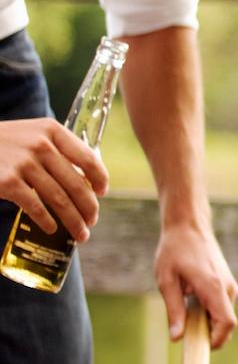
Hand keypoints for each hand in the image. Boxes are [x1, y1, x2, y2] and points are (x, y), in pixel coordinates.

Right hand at [0, 118, 107, 240]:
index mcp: (52, 130)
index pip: (88, 158)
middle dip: (89, 207)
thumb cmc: (4, 142)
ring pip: (60, 199)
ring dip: (74, 220)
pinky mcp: (8, 181)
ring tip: (80, 233)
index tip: (102, 192)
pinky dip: (47, 221)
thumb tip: (87, 180)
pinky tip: (52, 228)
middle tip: (92, 221)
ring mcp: (24, 163)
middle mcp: (41, 145)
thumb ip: (57, 149)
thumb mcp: (33, 134)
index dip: (99, 178)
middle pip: (76, 184)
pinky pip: (35, 206)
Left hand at [154, 223, 237, 348]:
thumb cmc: (174, 251)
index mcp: (213, 287)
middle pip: (228, 324)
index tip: (199, 349)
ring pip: (225, 316)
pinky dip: (210, 314)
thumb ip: (174, 310)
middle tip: (187, 335)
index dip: (217, 340)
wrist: (189, 226)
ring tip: (186, 313)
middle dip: (211, 336)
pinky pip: (223, 306)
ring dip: (209, 324)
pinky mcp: (227, 283)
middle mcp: (227, 287)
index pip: (227, 322)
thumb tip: (177, 338)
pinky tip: (192, 303)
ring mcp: (230, 285)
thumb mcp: (166, 281)